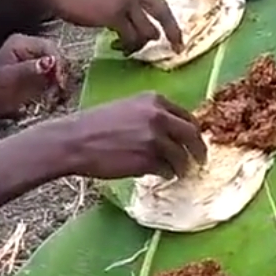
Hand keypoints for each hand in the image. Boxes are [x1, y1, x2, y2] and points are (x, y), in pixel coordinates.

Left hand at [0, 34, 67, 119]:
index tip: (59, 81)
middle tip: (59, 89)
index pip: (49, 48)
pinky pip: (55, 75)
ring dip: (60, 79)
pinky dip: (57, 85)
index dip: (57, 63)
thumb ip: (30, 69)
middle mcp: (30, 48)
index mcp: (22, 43)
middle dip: (60, 72)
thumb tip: (51, 62)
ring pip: (58, 66)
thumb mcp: (9, 78)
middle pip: (56, 55)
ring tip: (56, 93)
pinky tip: (53, 94)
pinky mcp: (38, 72)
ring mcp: (35, 59)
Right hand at [49, 0, 181, 54]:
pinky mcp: (114, 14)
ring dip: (137, 44)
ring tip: (124, 46)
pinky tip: (116, 45)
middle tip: (172, 51)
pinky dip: (126, 46)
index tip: (179, 42)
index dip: (173, 25)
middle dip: (169, 36)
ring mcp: (125, 0)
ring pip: (146, 32)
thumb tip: (153, 28)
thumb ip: (134, 3)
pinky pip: (130, 38)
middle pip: (162, 16)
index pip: (163, 4)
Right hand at [57, 93, 206, 180]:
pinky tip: (159, 175)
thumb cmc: (96, 125)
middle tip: (200, 160)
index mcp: (155, 100)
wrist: (75, 141)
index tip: (194, 140)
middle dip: (198, 149)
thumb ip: (152, 115)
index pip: (187, 116)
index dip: (193, 131)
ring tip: (177, 172)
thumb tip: (173, 131)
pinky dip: (166, 174)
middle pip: (192, 135)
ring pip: (181, 157)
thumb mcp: (128, 108)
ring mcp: (155, 139)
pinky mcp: (149, 160)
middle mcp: (159, 117)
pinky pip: (167, 170)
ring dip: (182, 167)